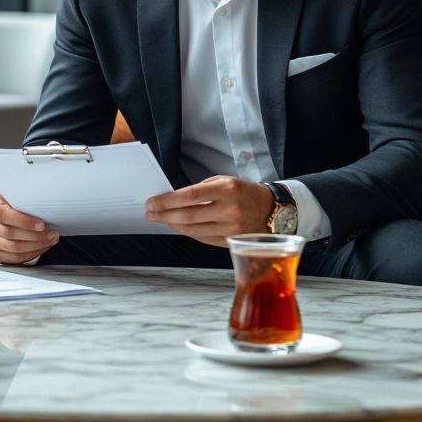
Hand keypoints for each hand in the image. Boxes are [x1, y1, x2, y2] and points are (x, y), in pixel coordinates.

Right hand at [0, 190, 56, 264]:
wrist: (7, 207)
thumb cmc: (15, 200)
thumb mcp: (18, 194)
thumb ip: (26, 200)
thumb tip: (46, 208)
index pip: (3, 214)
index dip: (24, 221)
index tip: (41, 224)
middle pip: (9, 233)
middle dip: (34, 236)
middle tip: (52, 234)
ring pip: (12, 247)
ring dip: (35, 246)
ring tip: (50, 240)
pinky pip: (13, 258)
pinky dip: (30, 254)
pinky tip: (41, 247)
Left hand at [144, 176, 275, 246]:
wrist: (272, 209)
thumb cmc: (243, 192)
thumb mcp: (224, 181)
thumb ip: (200, 190)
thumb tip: (172, 199)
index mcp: (226, 189)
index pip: (189, 196)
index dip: (166, 201)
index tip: (151, 203)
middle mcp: (229, 209)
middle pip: (187, 216)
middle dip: (164, 215)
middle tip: (150, 213)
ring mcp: (231, 228)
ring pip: (193, 230)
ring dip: (173, 225)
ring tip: (161, 219)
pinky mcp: (232, 241)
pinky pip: (203, 238)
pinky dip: (188, 232)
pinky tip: (178, 226)